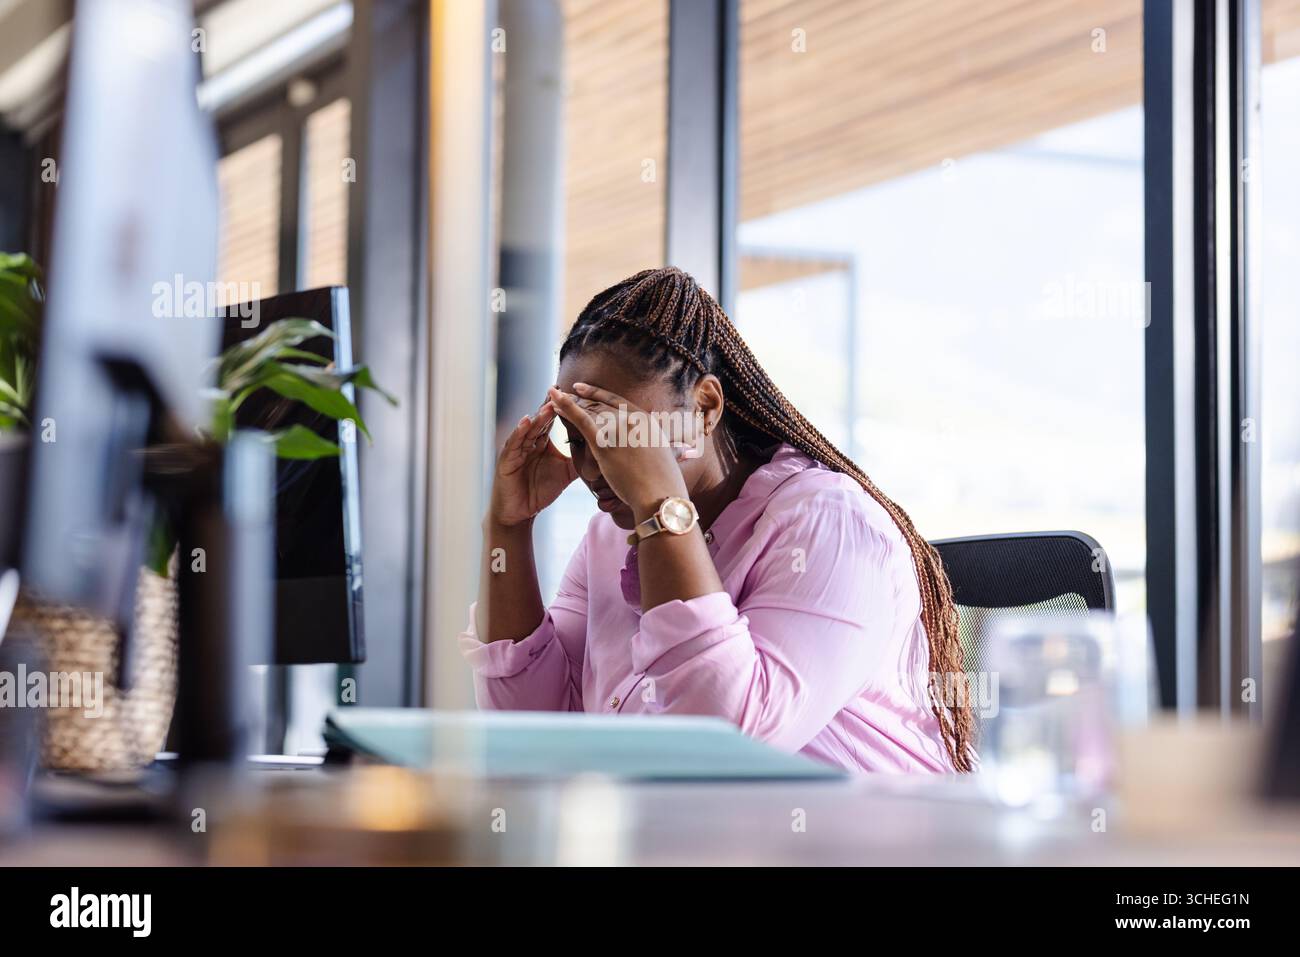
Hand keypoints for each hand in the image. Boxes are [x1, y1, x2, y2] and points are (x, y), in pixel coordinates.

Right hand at [488, 399, 576, 526]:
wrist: (519, 512)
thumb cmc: (539, 492)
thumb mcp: (565, 474)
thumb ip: (580, 461)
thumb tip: (603, 451)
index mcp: (542, 442)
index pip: (554, 421)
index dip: (565, 409)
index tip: (578, 396)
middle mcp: (529, 442)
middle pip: (542, 420)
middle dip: (552, 406)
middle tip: (563, 391)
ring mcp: (516, 449)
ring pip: (529, 429)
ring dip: (539, 417)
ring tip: (550, 404)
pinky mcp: (506, 459)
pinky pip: (514, 443)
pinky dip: (520, 431)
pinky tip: (527, 421)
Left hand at [547, 383, 688, 518]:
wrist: (660, 494)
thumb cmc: (665, 483)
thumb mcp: (668, 457)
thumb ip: (666, 449)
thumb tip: (684, 450)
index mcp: (646, 420)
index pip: (617, 401)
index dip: (598, 394)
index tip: (583, 389)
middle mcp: (631, 419)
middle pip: (600, 405)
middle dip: (581, 399)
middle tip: (565, 394)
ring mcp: (617, 428)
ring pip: (588, 411)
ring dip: (569, 403)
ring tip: (554, 398)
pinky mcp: (604, 442)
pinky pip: (581, 420)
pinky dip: (566, 407)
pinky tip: (554, 400)